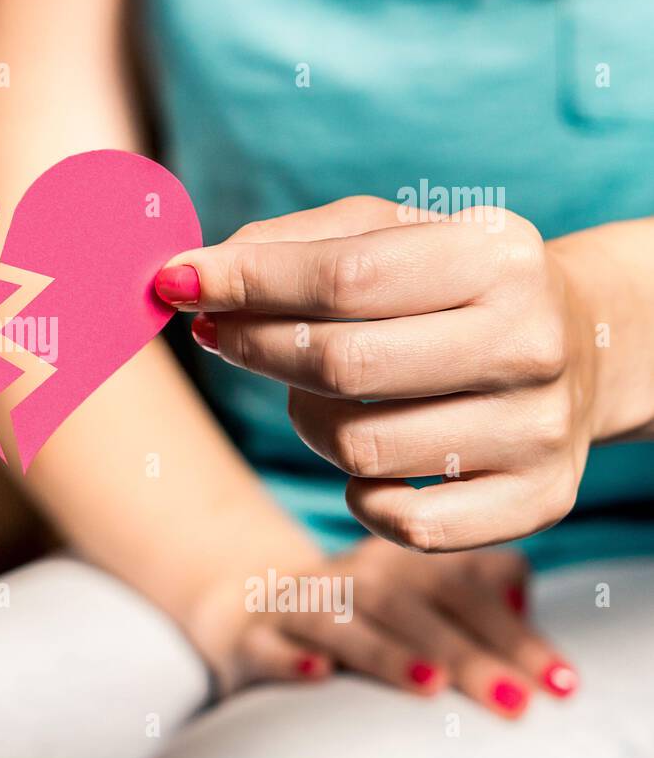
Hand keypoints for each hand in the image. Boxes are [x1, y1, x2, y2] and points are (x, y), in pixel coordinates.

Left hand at [156, 196, 602, 550]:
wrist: (582, 347)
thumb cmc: (452, 285)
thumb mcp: (391, 235)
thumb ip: (291, 244)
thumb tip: (191, 275)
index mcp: (496, 257)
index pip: (344, 277)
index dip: (245, 282)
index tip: (175, 280)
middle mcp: (529, 343)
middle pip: (341, 364)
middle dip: (254, 347)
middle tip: (217, 333)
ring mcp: (536, 430)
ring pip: (357, 447)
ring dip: (308, 419)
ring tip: (320, 392)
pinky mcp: (537, 503)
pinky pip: (402, 523)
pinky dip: (361, 494)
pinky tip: (370, 457)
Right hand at [191, 537, 576, 718]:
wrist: (254, 603)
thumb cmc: (367, 611)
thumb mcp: (419, 591)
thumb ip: (475, 587)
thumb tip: (521, 598)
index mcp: (398, 560)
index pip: (461, 586)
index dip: (512, 632)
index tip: (559, 682)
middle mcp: (350, 574)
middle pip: (407, 605)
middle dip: (464, 652)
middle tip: (514, 701)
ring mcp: (298, 604)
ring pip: (340, 623)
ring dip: (385, 653)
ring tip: (432, 685)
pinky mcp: (254, 637)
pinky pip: (269, 645)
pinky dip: (290, 660)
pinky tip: (317, 676)